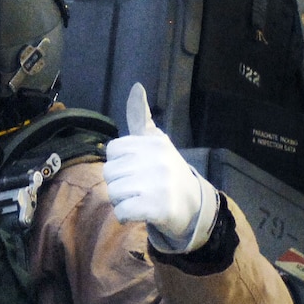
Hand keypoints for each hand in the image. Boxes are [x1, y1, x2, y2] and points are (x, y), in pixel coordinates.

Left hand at [102, 82, 217, 252]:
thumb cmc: (168, 171)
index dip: (120, 163)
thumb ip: (140, 117)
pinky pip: (122, 211)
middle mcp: (157, 160)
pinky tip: (140, 213)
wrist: (194, 205)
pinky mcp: (158, 208)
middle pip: (110, 173)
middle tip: (139, 188)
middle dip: (119, 184)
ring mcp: (159, 184)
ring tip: (140, 199)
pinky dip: (126, 216)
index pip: (113, 150)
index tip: (136, 169)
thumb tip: (136, 87)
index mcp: (153, 143)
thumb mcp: (156, 141)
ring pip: (114, 193)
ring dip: (122, 201)